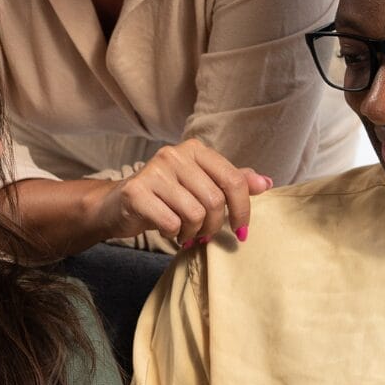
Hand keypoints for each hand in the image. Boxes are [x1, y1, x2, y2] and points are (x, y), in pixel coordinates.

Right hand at [91, 139, 272, 247]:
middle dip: (214, 226)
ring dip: (193, 232)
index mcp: (196, 150)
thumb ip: (232, 182)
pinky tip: (167, 230)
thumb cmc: (166, 197)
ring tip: (184, 232)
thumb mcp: (201, 186)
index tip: (241, 231)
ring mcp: (154, 171)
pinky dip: (174, 234)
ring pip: (194, 214)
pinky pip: (171, 222)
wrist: (118, 205)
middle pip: (215, 201)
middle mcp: (175, 155)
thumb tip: (266, 183)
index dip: (243, 210)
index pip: (234, 180)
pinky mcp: (136, 192)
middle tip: (204, 234)